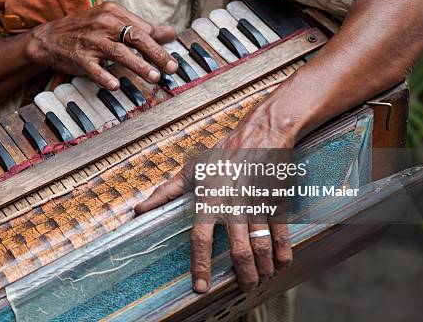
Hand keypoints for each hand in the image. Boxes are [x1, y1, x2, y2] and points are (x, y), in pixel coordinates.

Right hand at [24, 1, 177, 89]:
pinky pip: (94, 68)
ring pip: (119, 53)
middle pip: (135, 37)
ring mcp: (90, 40)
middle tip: (171, 68)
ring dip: (138, 65)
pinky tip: (115, 86)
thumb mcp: (111, 22)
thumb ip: (141, 28)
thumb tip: (171, 33)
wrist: (48, 37)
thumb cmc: (85, 30)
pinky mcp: (78, 56)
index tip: (174, 58)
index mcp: (113, 12)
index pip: (142, 28)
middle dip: (156, 53)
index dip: (160, 44)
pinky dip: (104, 76)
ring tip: (154, 77)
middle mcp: (103, 24)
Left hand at [134, 113, 295, 292]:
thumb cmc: (224, 153)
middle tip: (244, 288)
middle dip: (243, 276)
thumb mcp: (192, 170)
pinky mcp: (276, 201)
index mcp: (209, 199)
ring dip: (263, 268)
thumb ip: (165, 193)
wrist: (261, 134)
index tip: (201, 286)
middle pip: (239, 251)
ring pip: (261, 246)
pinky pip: (281, 233)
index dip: (200, 265)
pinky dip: (283, 252)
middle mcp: (233, 204)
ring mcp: (256, 204)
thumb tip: (139, 211)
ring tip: (261, 279)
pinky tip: (281, 264)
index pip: (201, 238)